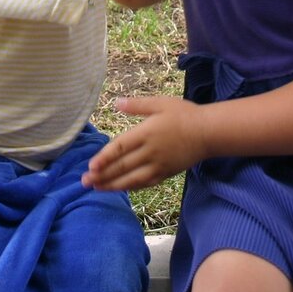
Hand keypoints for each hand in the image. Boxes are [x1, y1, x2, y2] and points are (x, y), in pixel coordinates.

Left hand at [81, 96, 206, 190]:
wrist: (208, 133)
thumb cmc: (184, 114)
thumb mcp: (160, 103)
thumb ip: (137, 105)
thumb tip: (116, 102)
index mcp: (146, 133)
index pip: (120, 148)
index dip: (104, 158)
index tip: (91, 166)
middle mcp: (150, 152)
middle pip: (122, 166)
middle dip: (102, 175)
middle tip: (84, 181)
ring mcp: (158, 165)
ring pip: (132, 179)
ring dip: (112, 185)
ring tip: (96, 188)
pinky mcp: (165, 173)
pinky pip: (145, 183)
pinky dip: (130, 187)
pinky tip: (119, 188)